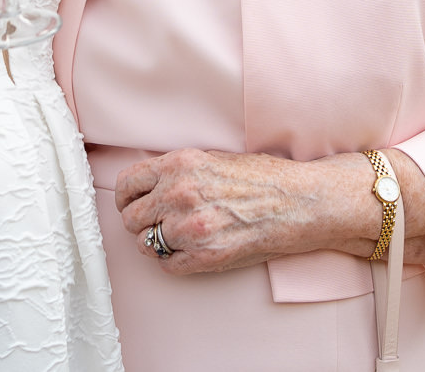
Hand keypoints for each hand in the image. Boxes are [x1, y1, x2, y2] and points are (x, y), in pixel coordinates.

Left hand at [114, 149, 368, 275]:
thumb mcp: (211, 158)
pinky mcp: (205, 256)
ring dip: (156, 243)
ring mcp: (190, 228)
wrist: (297, 202)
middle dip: (140, 222)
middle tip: (156, 224)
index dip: (127, 197)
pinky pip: (167, 266)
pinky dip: (175, 262)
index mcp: (179, 165)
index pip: (127, 184)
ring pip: (145, 244)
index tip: (132, 203)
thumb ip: (176, 171)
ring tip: (177, 238)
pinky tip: (191, 251)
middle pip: (131, 218)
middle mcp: (179, 195)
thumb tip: (147, 185)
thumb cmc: (261, 178)